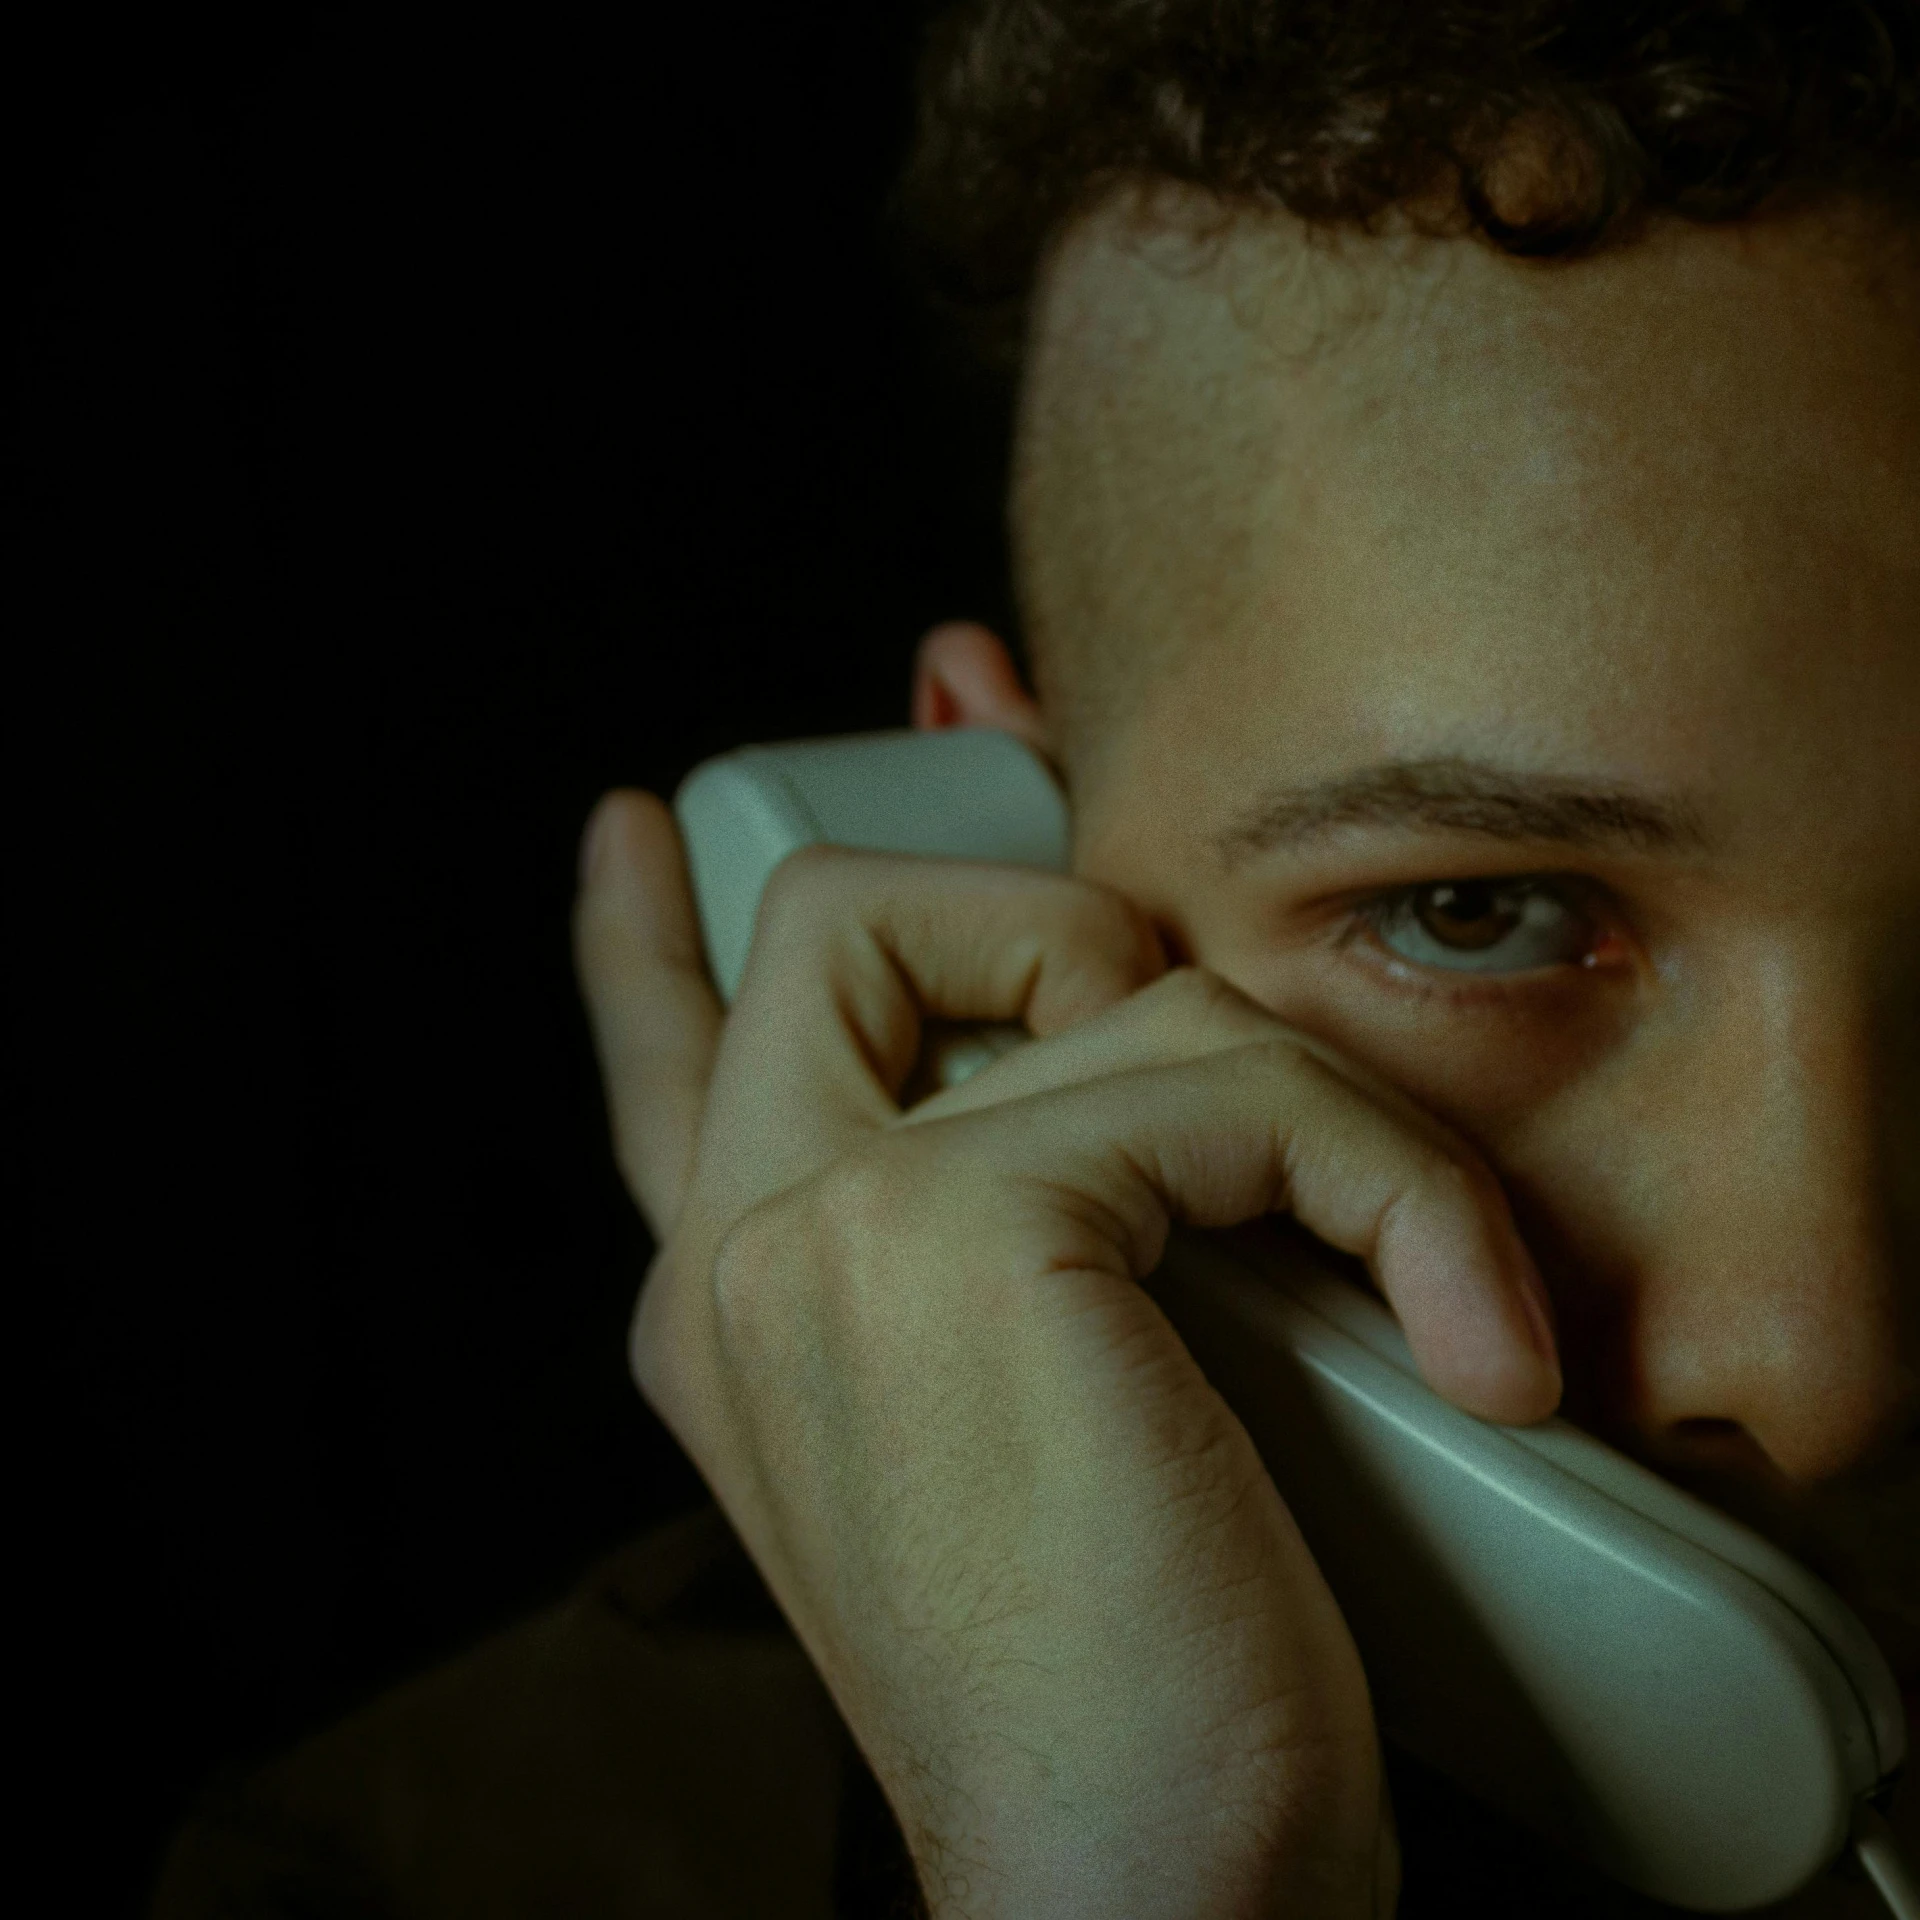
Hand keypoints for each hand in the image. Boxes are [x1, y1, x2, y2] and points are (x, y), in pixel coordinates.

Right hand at [574, 788, 1560, 1918]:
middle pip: (844, 918)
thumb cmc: (1117, 1694)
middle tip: (1173, 1053)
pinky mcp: (961, 1228)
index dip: (643, 935)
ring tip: (1409, 1270)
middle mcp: (741, 1248)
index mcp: (737, 1308)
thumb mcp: (1009, 1440)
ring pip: (1108, 981)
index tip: (642, 834)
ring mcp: (824, 1225)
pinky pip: (1234, 1084)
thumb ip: (989, 1255)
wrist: (1125, 1904)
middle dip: (1039, 919)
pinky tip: (1462, 1336)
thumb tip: (1113, 1094)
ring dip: (1309, 1104)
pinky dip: (1393, 1187)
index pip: (654, 1064)